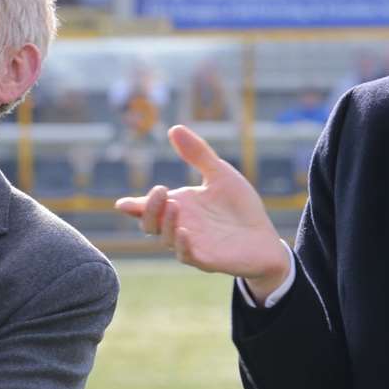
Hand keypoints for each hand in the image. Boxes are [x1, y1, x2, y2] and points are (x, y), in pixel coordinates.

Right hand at [115, 125, 290, 297]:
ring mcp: (192, 245)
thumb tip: (174, 128)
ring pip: (166, 240)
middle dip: (149, 210)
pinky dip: (182, 245)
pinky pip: (188, 256)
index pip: (148, 208)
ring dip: (166, 223)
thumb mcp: (220, 174)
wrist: (266, 238)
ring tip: (173, 204)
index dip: (133, 206)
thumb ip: (198, 154)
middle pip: (150, 224)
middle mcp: (180, 227)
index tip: (122, 204)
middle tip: (160, 190)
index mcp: (179, 207)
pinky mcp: (208, 260)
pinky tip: (184, 232)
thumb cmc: (240, 208)